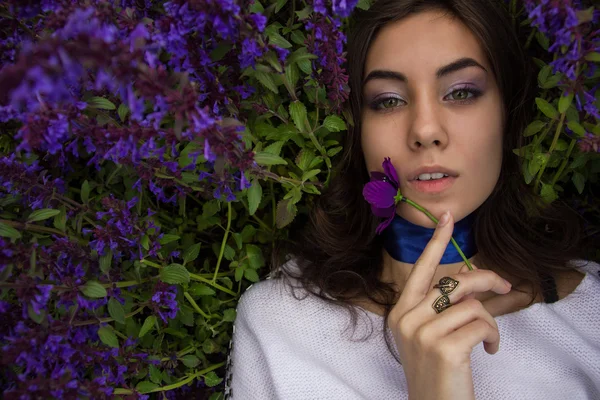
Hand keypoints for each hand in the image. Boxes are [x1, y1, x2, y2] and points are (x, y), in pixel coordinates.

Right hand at [387, 211, 511, 399]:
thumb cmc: (435, 369)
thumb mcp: (431, 333)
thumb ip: (443, 304)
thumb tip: (467, 273)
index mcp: (401, 311)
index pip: (422, 269)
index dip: (437, 242)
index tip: (447, 217)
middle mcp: (407, 318)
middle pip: (456, 282)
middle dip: (486, 280)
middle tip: (504, 286)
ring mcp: (422, 333)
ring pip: (473, 305)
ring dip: (490, 322)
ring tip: (488, 339)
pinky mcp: (443, 348)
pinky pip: (481, 325)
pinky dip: (493, 337)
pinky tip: (489, 350)